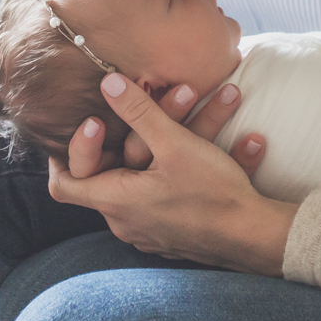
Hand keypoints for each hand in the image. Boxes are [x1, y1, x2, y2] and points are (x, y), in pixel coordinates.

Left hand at [48, 74, 295, 275]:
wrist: (256, 237)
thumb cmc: (212, 194)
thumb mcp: (174, 144)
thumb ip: (138, 112)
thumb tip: (107, 84)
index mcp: (115, 201)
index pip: (63, 185)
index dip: (67, 153)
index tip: (92, 123)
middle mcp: (125, 222)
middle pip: (107, 175)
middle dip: (128, 136)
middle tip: (145, 109)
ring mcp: (149, 231)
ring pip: (140, 182)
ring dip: (160, 147)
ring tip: (190, 112)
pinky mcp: (173, 233)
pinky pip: (165, 196)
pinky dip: (178, 170)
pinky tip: (209, 146)